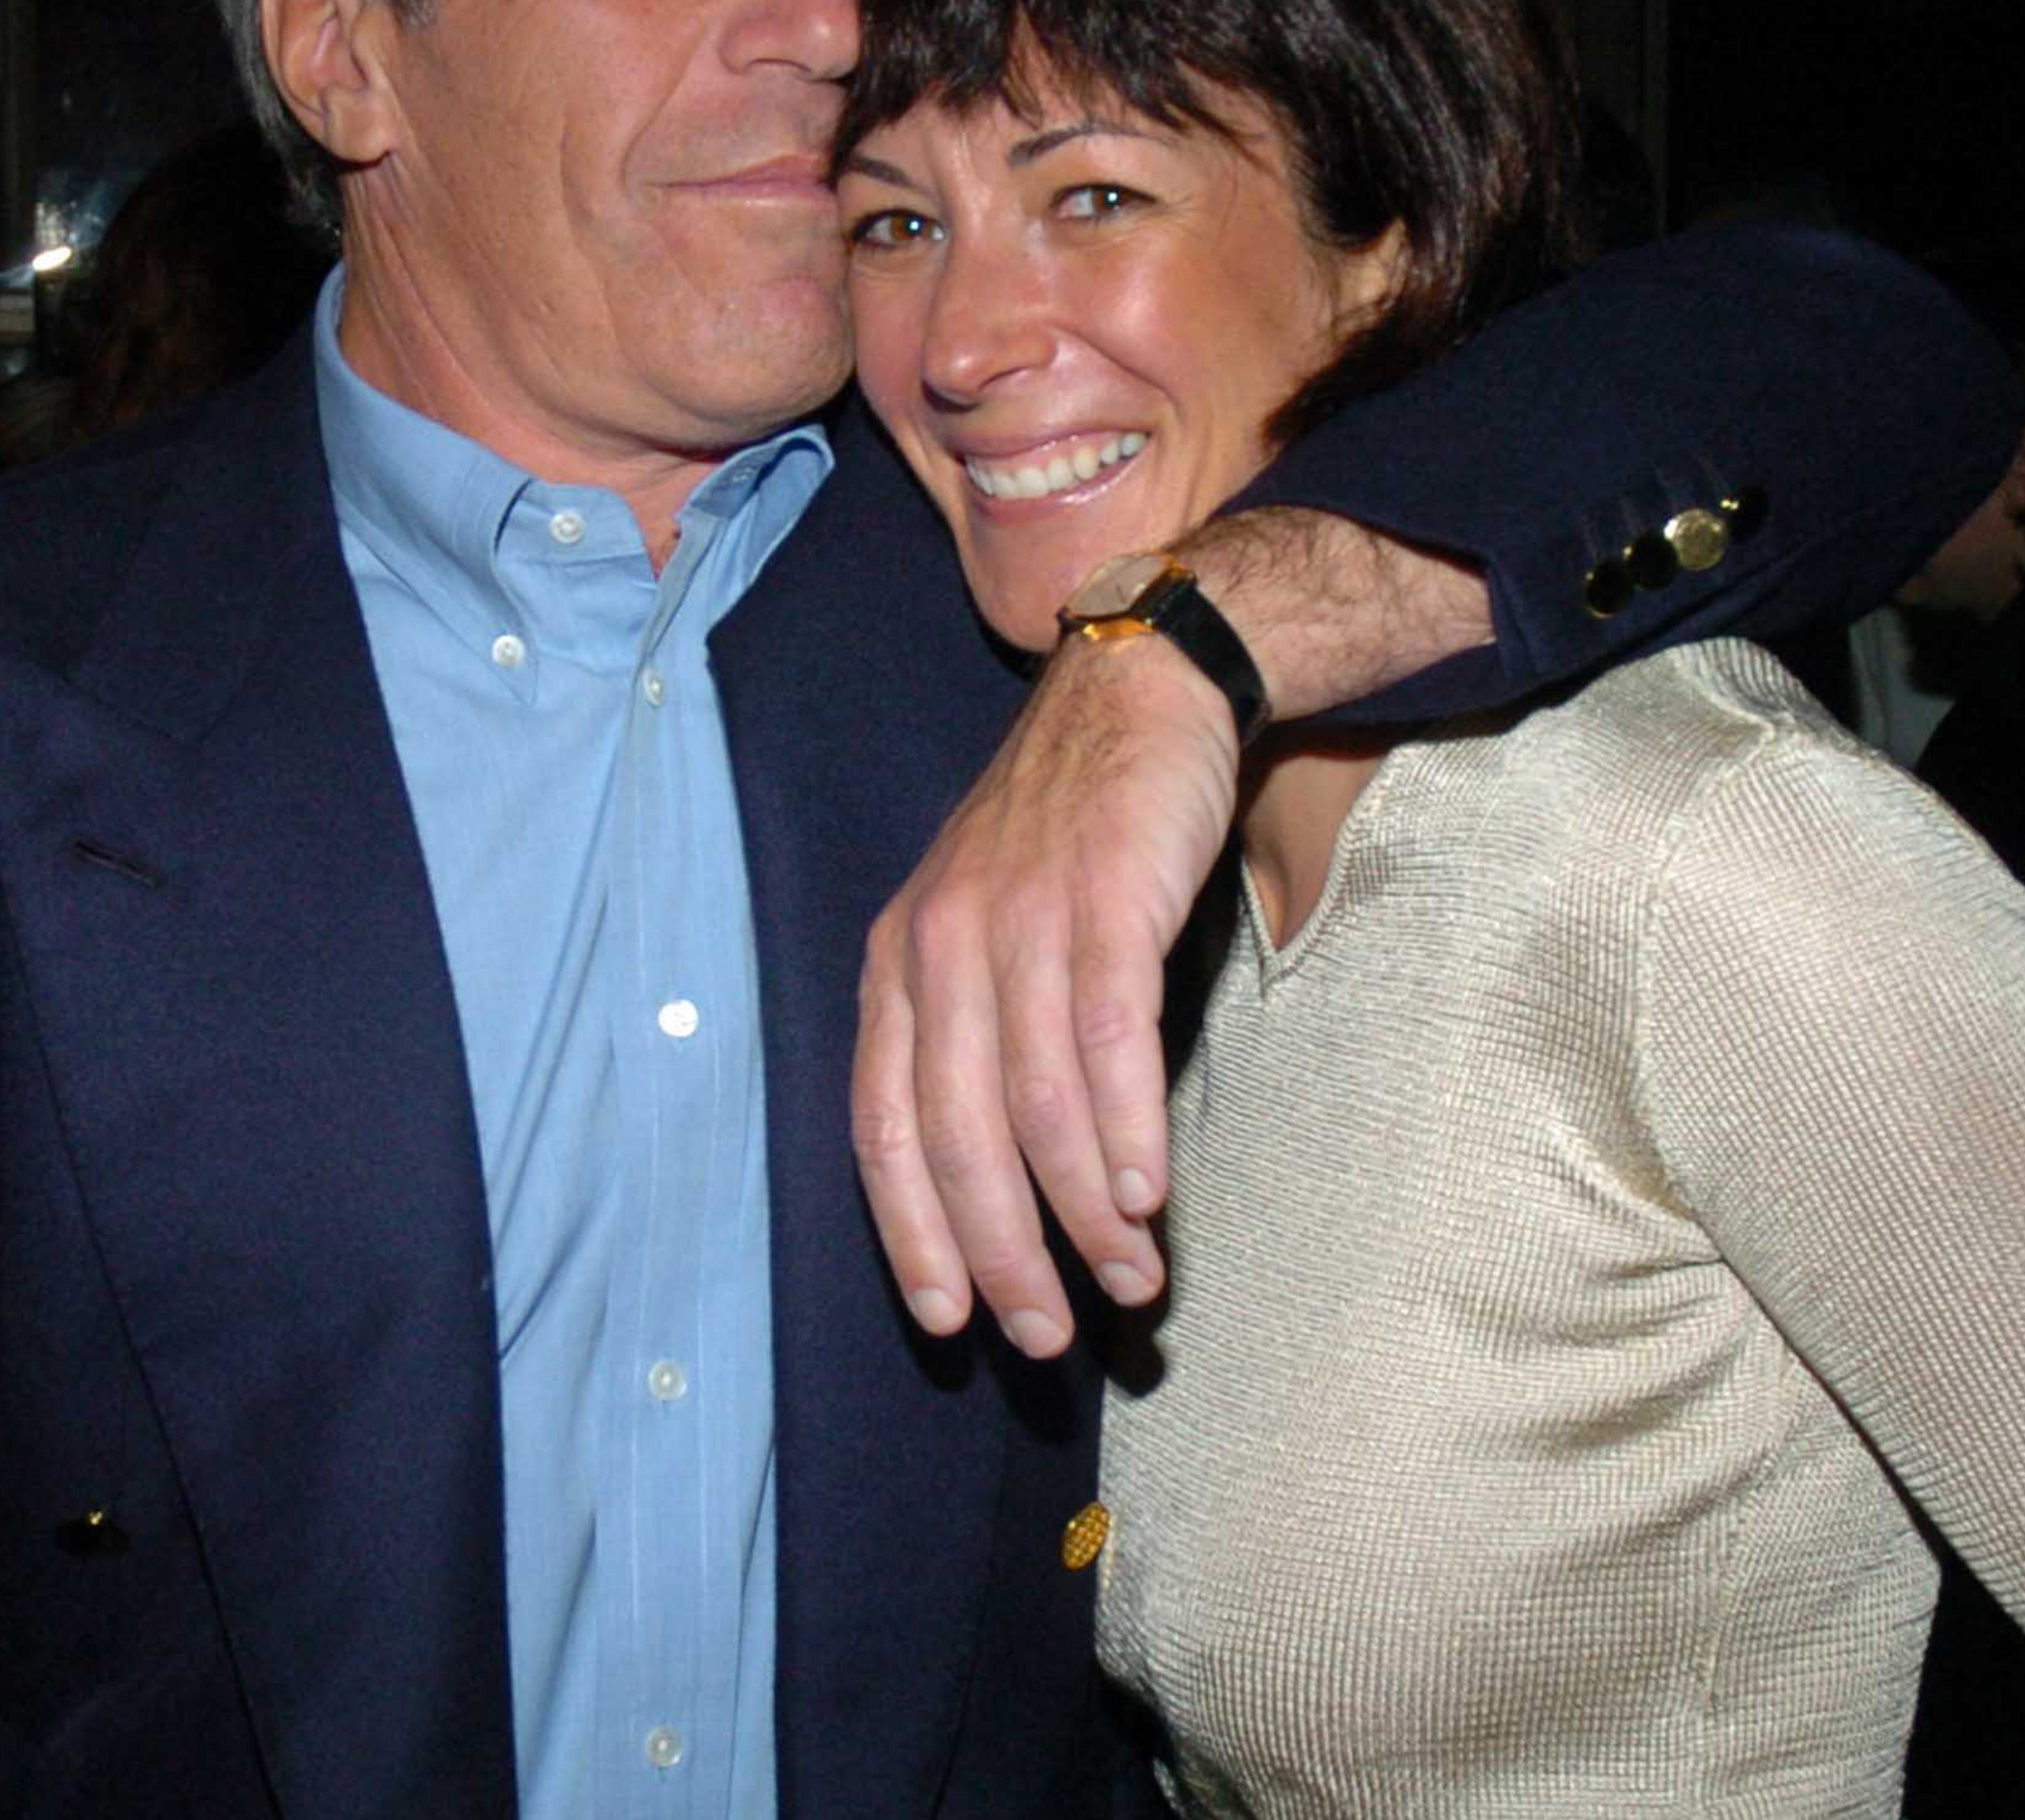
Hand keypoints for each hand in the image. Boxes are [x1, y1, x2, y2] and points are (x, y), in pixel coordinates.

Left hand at [854, 626, 1239, 1357]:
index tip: (949, 1319)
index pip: (881, 1126)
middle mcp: (939, 945)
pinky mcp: (1101, 898)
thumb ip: (983, 1038)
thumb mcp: (987, 925)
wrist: (1136, 690)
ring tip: (1129, 1281)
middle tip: (1046, 1335)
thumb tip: (1017, 1185)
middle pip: (953, 1135)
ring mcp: (1017, 920)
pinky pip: (1102, 1038)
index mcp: (898, 962)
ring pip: (1033, 1104)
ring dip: (1081, 1214)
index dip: (910, 1232)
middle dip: (999, 1251)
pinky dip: (1121, 1129)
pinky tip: (1144, 1194)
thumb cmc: (1069, 832)